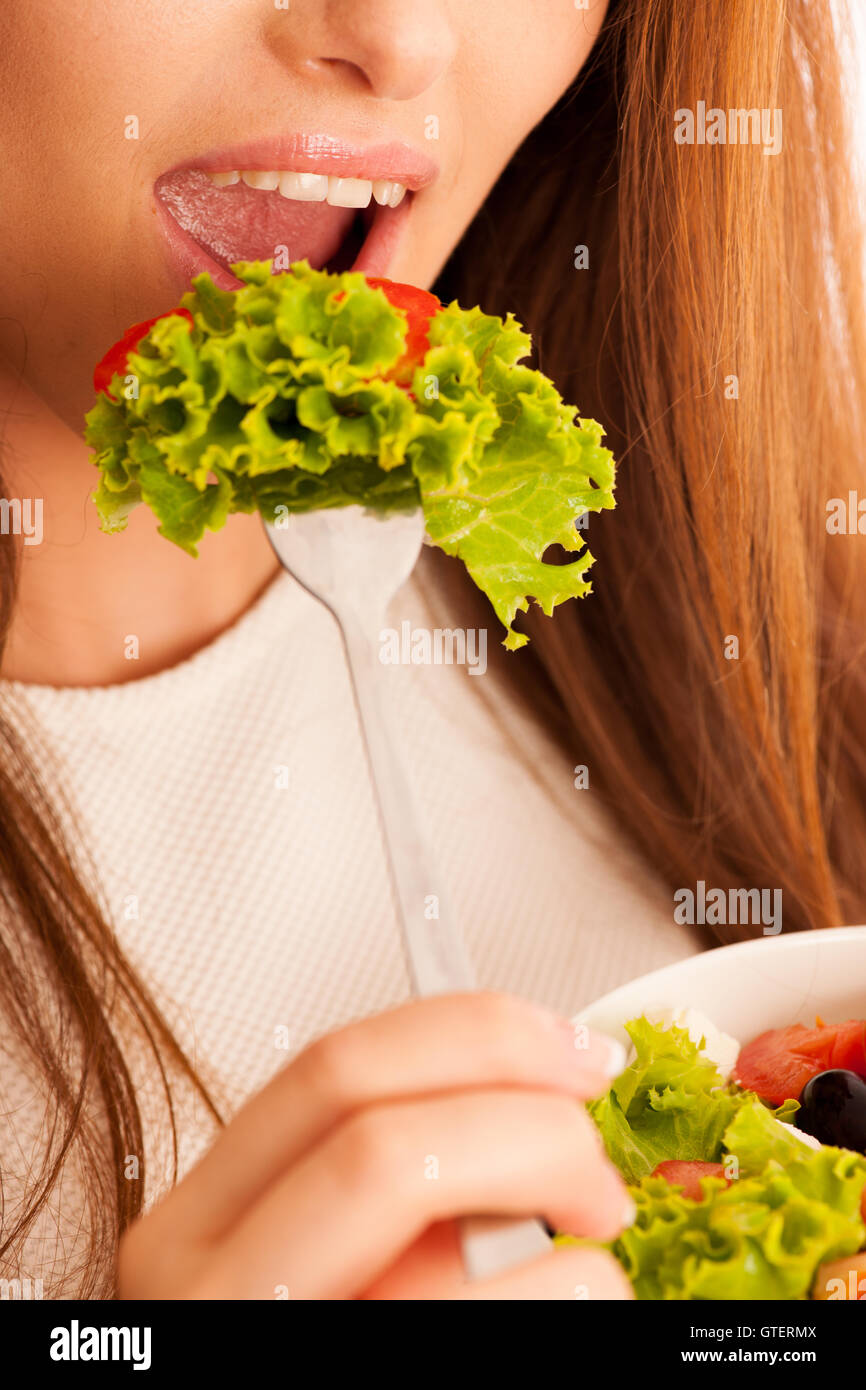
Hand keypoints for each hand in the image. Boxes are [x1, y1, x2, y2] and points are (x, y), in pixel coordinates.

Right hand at [117, 992, 633, 1299]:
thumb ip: (379, 1186)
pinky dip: (584, 1299)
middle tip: (596, 1171)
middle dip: (537, 1128)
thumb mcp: (308, 1264)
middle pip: (392, 1144)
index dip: (478, 1035)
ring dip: (575, 1245)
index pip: (334, 1071)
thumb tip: (531, 1101)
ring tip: (590, 1269)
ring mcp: (284, 1362)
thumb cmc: (322, 1337)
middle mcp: (216, 1296)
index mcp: (199, 1225)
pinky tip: (575, 1306)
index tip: (575, 1049)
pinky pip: (527, 1326)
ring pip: (465, 1252)